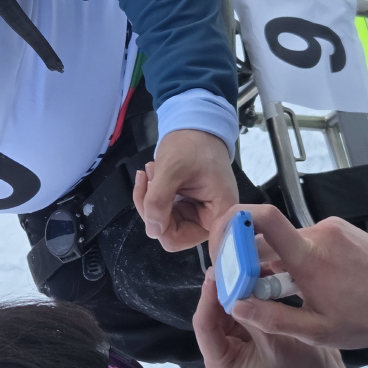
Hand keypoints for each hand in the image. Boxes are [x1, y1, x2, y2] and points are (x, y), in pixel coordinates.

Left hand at [133, 129, 237, 251]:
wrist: (196, 127)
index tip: (154, 208)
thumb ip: (159, 200)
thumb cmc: (192, 144)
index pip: (190, 240)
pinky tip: (152, 174)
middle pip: (171, 233)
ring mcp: (195, 214)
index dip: (168, 231)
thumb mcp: (172, 169)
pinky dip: (151, 195)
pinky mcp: (184, 207)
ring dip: (149, 199)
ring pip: (161, 223)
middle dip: (153, 209)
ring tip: (151, 172)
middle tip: (148, 181)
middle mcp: (209, 220)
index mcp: (219, 214)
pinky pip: (160, 212)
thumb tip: (152, 230)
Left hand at [193, 270, 359, 367]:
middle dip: (224, 288)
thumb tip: (235, 283)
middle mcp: (222, 351)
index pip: (204, 325)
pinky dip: (251, 291)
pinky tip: (259, 272)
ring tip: (247, 261)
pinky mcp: (249, 330)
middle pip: (213, 312)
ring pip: (228, 306)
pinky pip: (244, 306)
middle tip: (234, 259)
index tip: (217, 271)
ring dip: (238, 286)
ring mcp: (235, 340)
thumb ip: (253, 315)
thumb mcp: (276, 343)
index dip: (208, 297)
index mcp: (221, 364)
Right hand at [218, 207, 367, 350]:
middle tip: (255, 288)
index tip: (221, 243)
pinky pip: (309, 240)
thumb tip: (235, 304)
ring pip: (288, 240)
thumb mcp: (317, 331)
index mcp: (309, 257)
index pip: (263, 218)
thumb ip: (272, 317)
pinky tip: (317, 284)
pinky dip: (301, 259)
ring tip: (296, 294)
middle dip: (253, 259)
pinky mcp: (343, 230)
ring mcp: (333, 228)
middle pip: (267, 235)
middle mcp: (319, 233)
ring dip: (280, 263)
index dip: (234, 221)